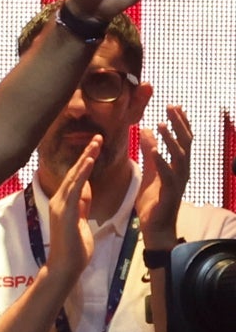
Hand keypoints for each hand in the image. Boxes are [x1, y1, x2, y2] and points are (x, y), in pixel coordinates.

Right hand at [45, 136, 100, 275]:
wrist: (66, 266)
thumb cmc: (74, 247)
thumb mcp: (81, 220)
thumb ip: (81, 204)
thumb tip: (85, 188)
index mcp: (64, 202)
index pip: (76, 176)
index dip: (85, 160)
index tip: (96, 145)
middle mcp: (59, 200)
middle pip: (74, 171)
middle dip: (86, 153)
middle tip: (98, 135)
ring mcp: (60, 205)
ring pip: (74, 176)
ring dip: (85, 158)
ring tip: (95, 142)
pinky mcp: (65, 212)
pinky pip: (74, 189)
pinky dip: (81, 173)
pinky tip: (88, 162)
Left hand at [137, 105, 190, 247]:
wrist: (155, 226)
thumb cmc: (154, 200)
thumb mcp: (150, 171)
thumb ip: (150, 152)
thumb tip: (145, 129)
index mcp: (178, 165)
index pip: (183, 139)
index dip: (180, 122)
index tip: (174, 105)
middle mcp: (182, 171)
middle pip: (185, 143)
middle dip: (179, 124)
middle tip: (171, 107)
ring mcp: (178, 182)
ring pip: (179, 156)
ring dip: (170, 139)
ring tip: (160, 124)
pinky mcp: (170, 193)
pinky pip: (168, 175)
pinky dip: (162, 161)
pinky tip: (154, 151)